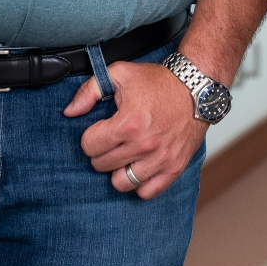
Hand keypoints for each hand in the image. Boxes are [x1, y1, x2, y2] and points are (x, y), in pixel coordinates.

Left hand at [67, 61, 208, 198]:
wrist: (196, 86)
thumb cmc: (158, 80)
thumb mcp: (119, 73)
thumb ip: (88, 91)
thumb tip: (70, 112)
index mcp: (128, 123)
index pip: (89, 146)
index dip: (91, 136)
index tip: (101, 129)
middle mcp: (143, 145)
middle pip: (102, 165)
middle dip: (102, 152)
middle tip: (112, 140)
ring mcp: (160, 158)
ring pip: (121, 183)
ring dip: (118, 170)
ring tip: (125, 155)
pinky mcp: (174, 167)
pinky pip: (147, 191)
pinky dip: (140, 183)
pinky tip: (139, 167)